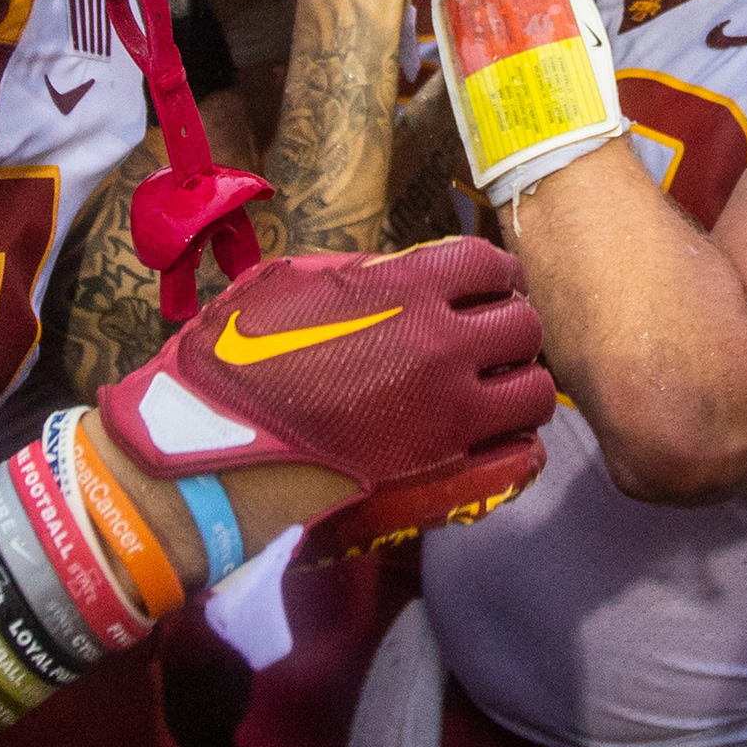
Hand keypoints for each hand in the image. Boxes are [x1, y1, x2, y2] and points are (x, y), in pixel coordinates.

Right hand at [92, 239, 553, 556]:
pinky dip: (514, 447)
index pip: (493, 265)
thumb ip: (367, 275)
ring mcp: (450, 422)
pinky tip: (489, 442)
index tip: (484, 288)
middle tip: (487, 340)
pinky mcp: (447, 482)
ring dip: (518, 386)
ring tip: (489, 393)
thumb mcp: (292, 283)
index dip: (493, 275)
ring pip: (537, 394)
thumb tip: (408, 275)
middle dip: (509, 327)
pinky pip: (520, 460)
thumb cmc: (235, 364)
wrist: (209, 456)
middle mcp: (443, 351)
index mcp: (408, 291)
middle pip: (526, 326)